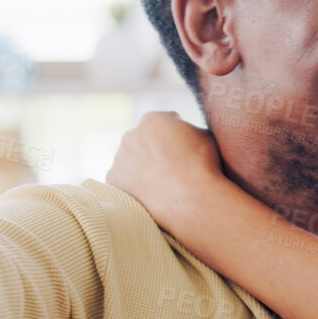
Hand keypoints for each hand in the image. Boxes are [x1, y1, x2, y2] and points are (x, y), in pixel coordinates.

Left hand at [107, 111, 227, 231]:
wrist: (191, 198)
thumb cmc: (202, 165)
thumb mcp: (204, 134)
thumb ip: (189, 128)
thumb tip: (186, 132)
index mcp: (153, 120)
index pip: (162, 121)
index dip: (174, 133)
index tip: (182, 146)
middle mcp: (131, 135)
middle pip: (142, 139)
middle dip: (153, 148)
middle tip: (170, 165)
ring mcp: (120, 158)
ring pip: (131, 159)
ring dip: (141, 166)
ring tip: (161, 182)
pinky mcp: (113, 180)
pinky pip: (123, 179)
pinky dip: (133, 184)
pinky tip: (150, 191)